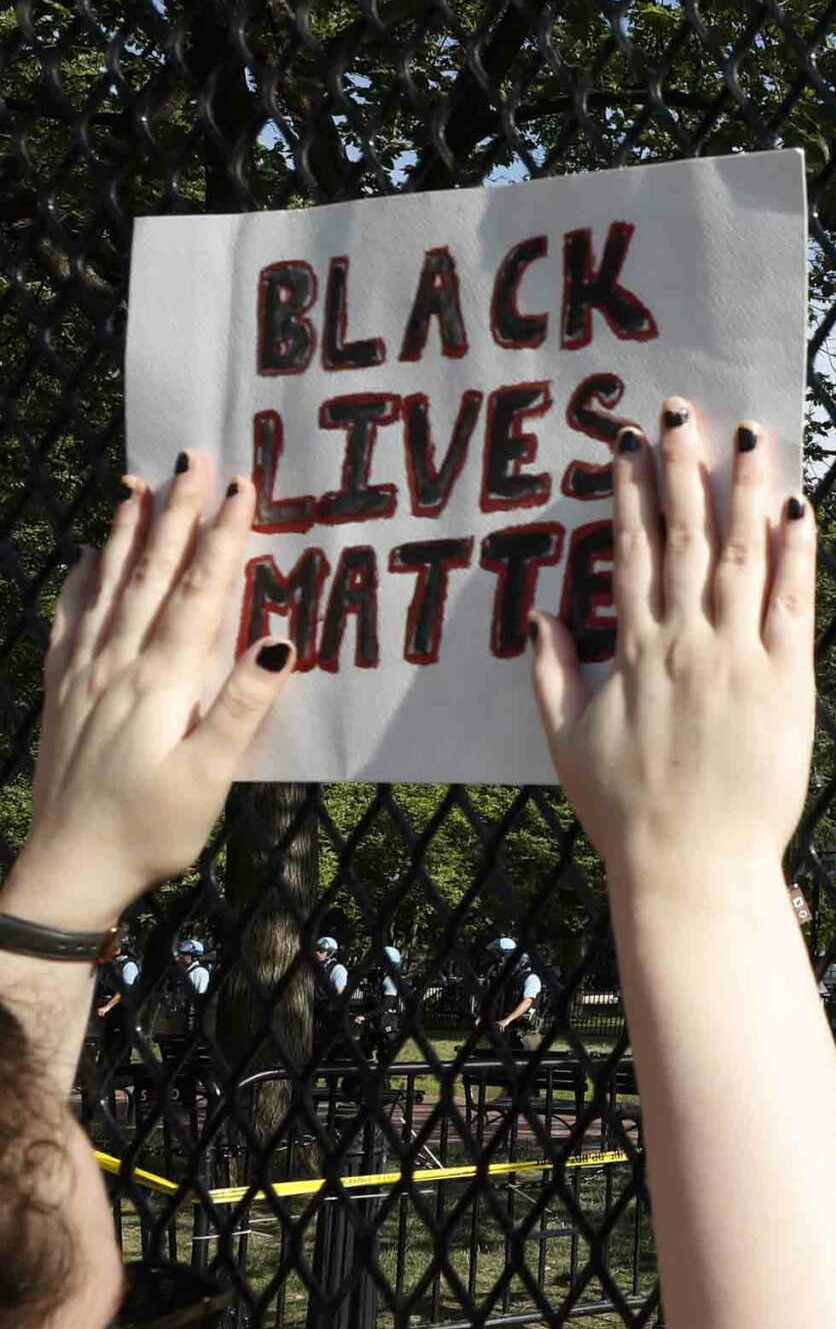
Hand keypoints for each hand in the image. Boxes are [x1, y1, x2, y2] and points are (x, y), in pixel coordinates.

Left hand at [8, 453, 291, 929]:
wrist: (68, 871)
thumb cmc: (150, 830)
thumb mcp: (208, 777)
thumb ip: (241, 707)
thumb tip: (279, 639)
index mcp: (161, 682)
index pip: (198, 593)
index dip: (221, 537)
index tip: (241, 487)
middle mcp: (118, 665)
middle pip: (151, 572)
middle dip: (174, 512)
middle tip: (192, 458)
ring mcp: (84, 675)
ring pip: (108, 584)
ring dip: (126, 531)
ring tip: (138, 483)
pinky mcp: (63, 691)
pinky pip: (71, 617)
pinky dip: (81, 578)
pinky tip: (86, 555)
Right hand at [528, 399, 814, 887]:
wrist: (693, 867)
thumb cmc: (628, 815)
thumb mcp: (569, 745)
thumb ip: (553, 676)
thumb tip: (539, 619)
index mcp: (633, 651)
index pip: (631, 551)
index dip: (630, 491)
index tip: (626, 442)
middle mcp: (686, 642)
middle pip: (686, 534)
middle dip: (682, 466)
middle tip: (682, 410)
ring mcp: (739, 658)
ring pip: (744, 554)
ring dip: (745, 488)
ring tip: (748, 435)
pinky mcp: (788, 682)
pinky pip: (794, 602)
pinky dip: (799, 551)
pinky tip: (800, 506)